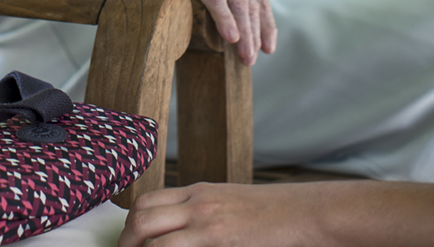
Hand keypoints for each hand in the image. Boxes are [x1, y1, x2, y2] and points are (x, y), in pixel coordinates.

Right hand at [76, 0, 275, 64]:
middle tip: (251, 60)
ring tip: (245, 56)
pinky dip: (225, 18)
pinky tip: (230, 37)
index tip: (269, 48)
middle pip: (249, 2)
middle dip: (255, 34)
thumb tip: (237, 24)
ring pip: (236, 2)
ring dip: (244, 33)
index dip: (266, 24)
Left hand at [120, 183, 314, 246]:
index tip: (129, 244)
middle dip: (125, 240)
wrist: (308, 212)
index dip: (131, 224)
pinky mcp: (217, 237)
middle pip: (140, 214)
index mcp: (200, 191)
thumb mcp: (235, 207)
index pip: (148, 201)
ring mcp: (205, 218)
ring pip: (149, 232)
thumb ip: (207, 216)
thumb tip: (187, 233)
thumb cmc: (278, 215)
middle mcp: (197, 201)